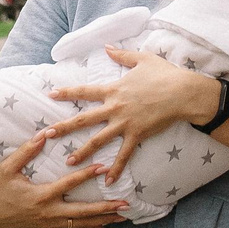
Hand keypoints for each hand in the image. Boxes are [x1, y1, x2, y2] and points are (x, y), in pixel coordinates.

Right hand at [0, 130, 129, 227]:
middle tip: (126, 205)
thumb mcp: (6, 168)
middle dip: (105, 209)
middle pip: (82, 212)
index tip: (104, 167)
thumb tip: (43, 133)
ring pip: (80, 224)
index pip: (68, 184)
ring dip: (102, 220)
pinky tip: (103, 226)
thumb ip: (26, 151)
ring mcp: (47, 222)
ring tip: (122, 218)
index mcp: (39, 196)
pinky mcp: (46, 227)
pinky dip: (88, 227)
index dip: (87, 175)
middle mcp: (47, 212)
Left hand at [47, 49, 221, 181]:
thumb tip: (107, 46)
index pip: (84, 91)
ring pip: (98, 140)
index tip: (51, 94)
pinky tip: (108, 181)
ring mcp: (125, 123)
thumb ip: (122, 54)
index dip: (67, 92)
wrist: (182, 92)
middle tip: (46, 134)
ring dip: (82, 152)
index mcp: (113, 89)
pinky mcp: (137, 135)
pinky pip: (124, 155)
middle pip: (83, 119)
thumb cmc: (164, 74)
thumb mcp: (142, 58)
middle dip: (63, 127)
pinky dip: (116, 169)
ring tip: (68, 163)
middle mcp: (114, 108)